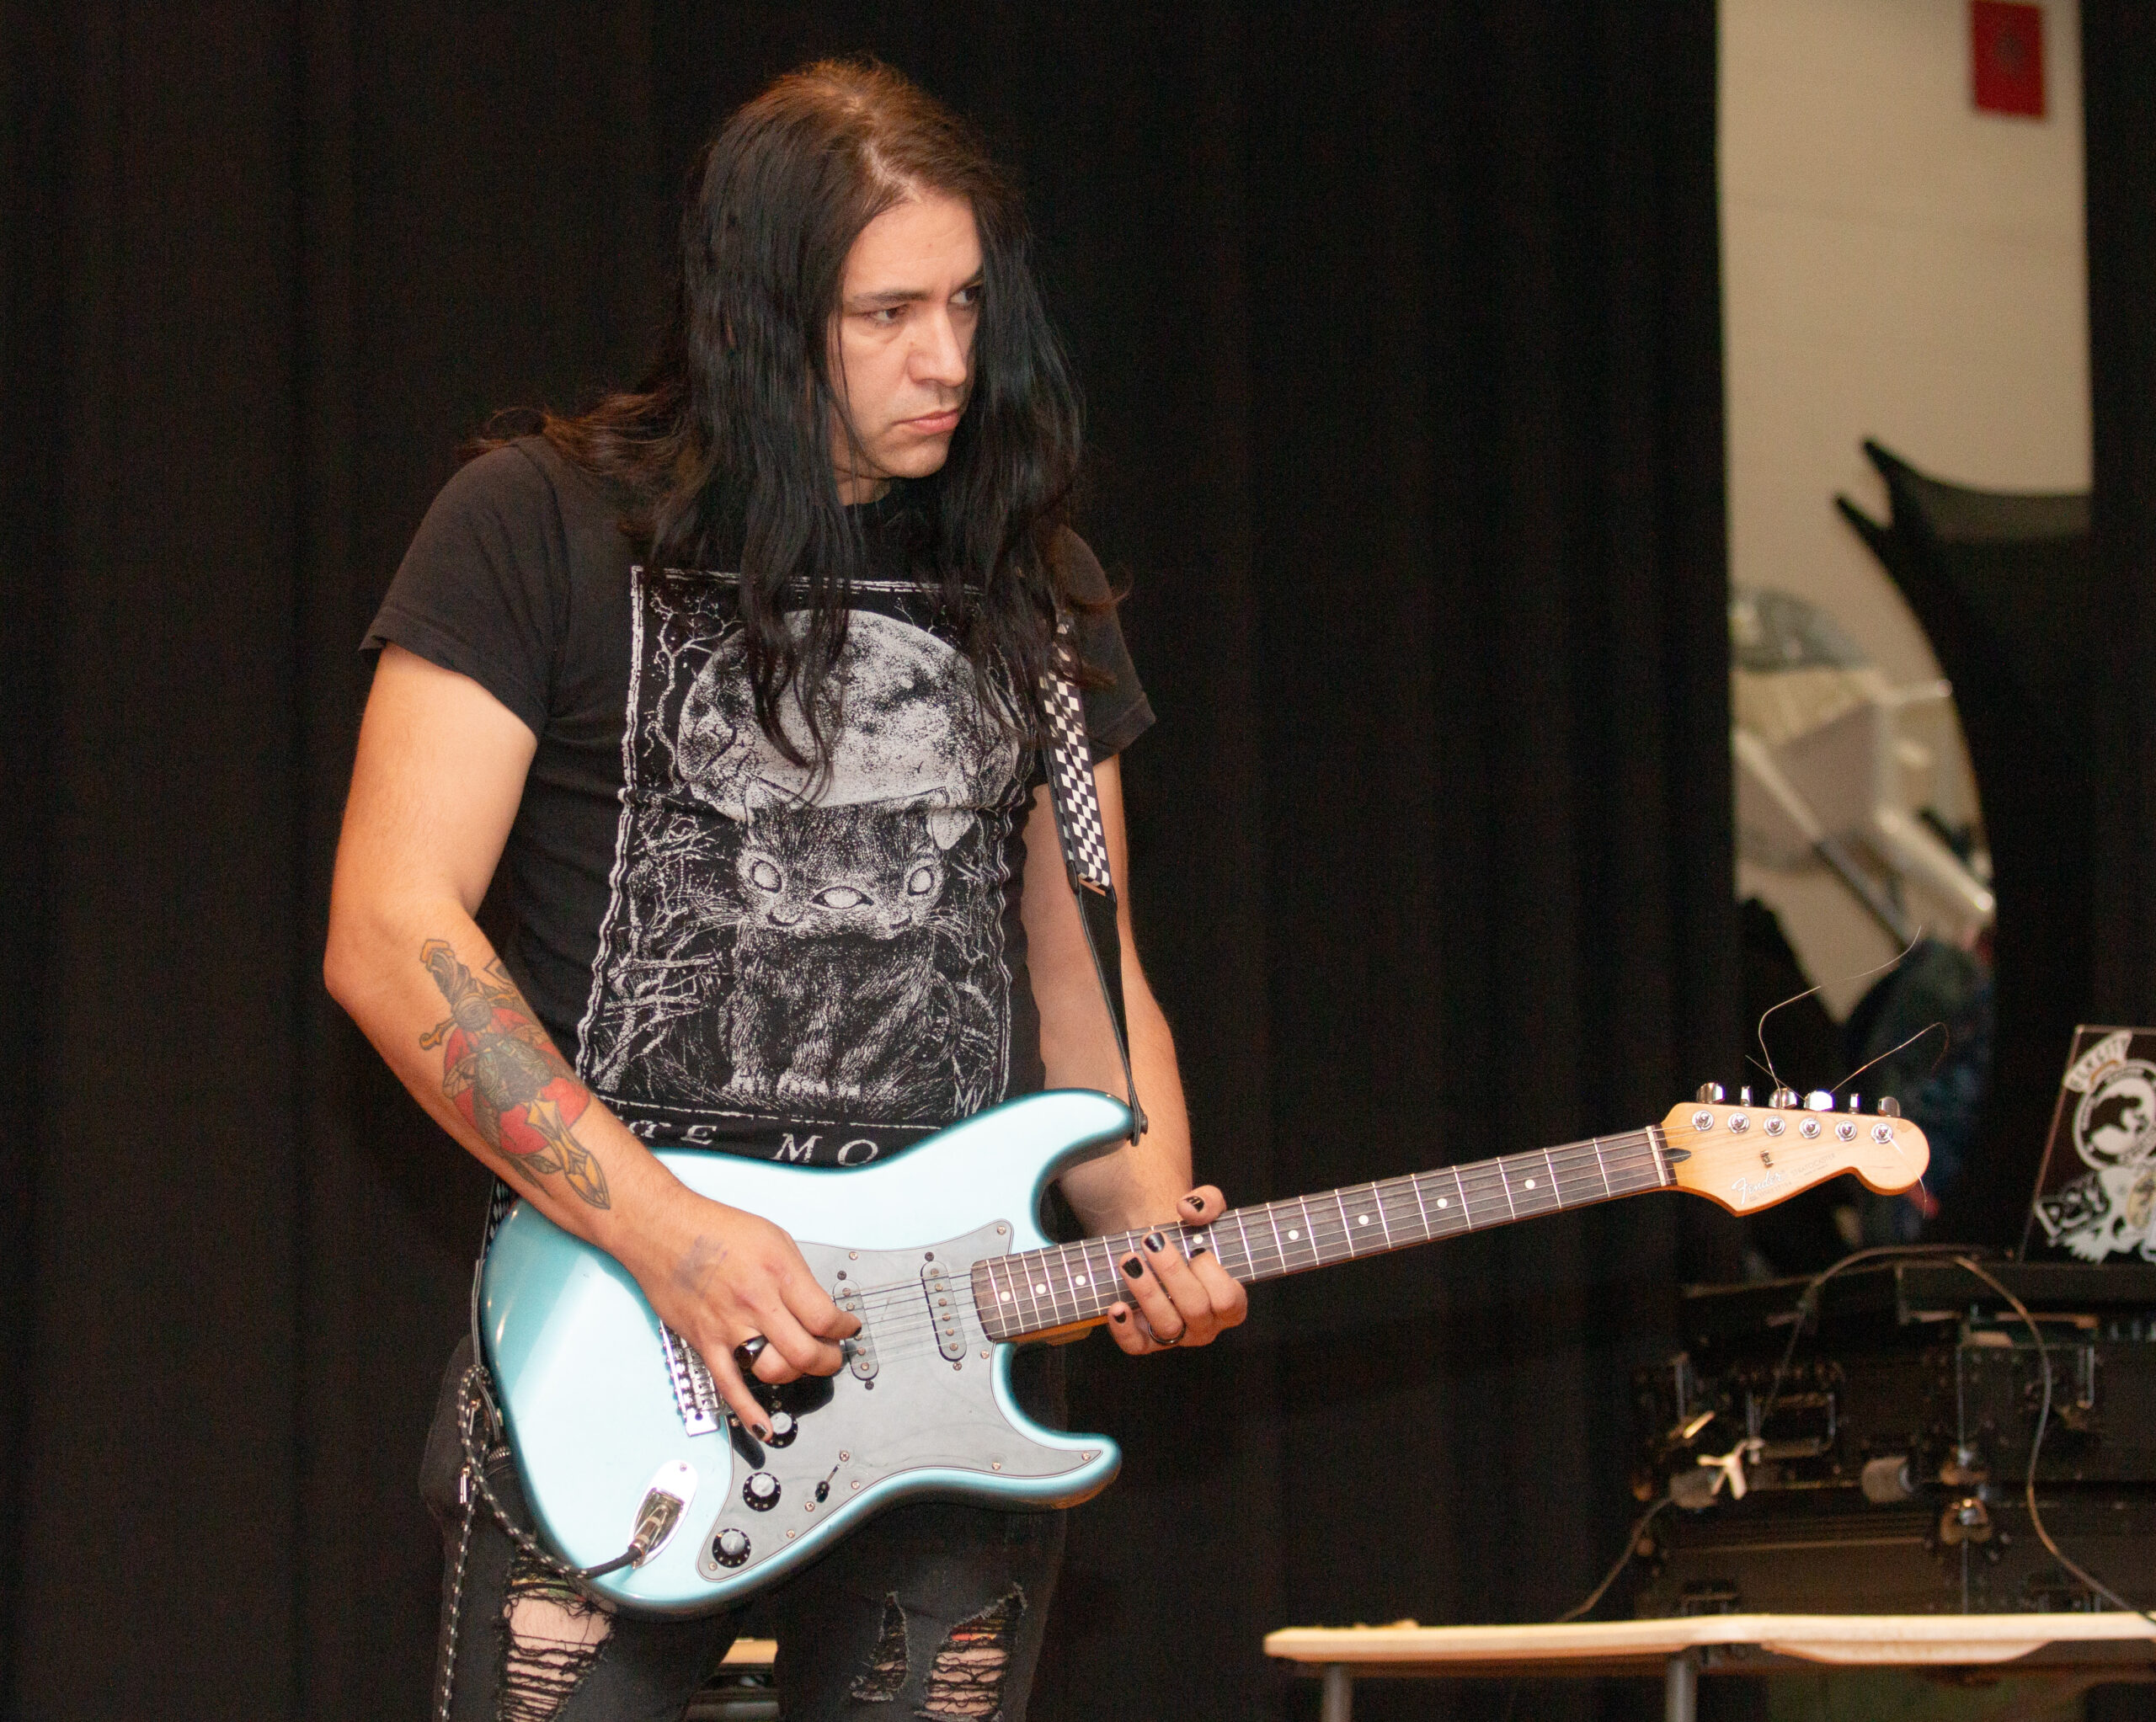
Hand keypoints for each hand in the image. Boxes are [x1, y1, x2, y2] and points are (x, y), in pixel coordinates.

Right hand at [622, 1190, 860, 1437]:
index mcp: (779, 1273)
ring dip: (795, 1374)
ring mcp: (730, 1326)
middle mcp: (757, 1302)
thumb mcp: (772, 1237)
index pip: (825, 1317)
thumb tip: (815, 1304)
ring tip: (801, 1366)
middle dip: (827, 1359)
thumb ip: (795, 1275)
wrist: (662, 1229)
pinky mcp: (705, 1342)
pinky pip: (730, 1385)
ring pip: (774, 1370)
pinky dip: (748, 1411)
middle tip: (831, 1355)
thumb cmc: (714, 1228)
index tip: (847, 1328)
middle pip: (806, 1351)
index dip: (843, 1329)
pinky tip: (763, 1427)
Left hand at [1104, 1186, 1247, 1356]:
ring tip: (1129, 1260)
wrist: (1156, 1247)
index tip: (1195, 1248)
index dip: (1211, 1274)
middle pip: (1195, 1309)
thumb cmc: (1188, 1234)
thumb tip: (1189, 1209)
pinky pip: (1136, 1345)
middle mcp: (1206, 1325)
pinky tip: (1116, 1306)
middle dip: (1172, 1273)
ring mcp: (1177, 1335)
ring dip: (1146, 1292)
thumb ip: (1208, 1202)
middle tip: (1152, 1241)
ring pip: (1166, 1325)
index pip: (1228, 1299)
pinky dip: (1124, 1329)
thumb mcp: (1205, 1210)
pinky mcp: (1145, 1341)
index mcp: (1230, 1303)